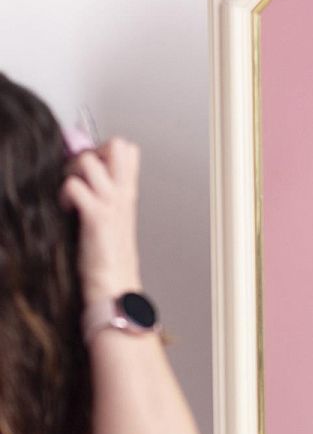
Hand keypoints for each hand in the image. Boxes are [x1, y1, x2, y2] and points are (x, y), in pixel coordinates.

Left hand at [59, 137, 142, 304]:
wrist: (115, 288)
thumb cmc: (109, 259)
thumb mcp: (114, 222)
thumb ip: (105, 198)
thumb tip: (86, 181)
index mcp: (127, 195)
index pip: (127, 150)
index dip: (105, 150)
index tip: (92, 168)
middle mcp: (122, 195)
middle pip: (116, 145)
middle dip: (92, 151)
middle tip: (81, 175)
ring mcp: (112, 205)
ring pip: (89, 160)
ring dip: (72, 170)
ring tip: (70, 193)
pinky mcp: (97, 217)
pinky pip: (74, 186)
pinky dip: (65, 193)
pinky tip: (66, 208)